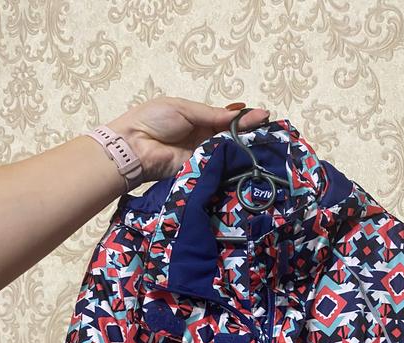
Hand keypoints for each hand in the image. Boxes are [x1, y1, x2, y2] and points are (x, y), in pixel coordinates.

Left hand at [106, 98, 270, 183]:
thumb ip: (212, 115)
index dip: (244, 118)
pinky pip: (219, 166)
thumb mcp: (185, 109)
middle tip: (269, 128)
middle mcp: (203, 139)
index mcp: (198, 120)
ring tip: (264, 140)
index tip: (264, 116)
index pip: (226, 119)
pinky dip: (232, 162)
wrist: (135, 146)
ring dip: (245, 147)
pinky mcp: (200, 172)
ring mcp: (203, 157)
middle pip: (231, 136)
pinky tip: (249, 157)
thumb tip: (240, 112)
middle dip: (249, 132)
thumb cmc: (154, 120)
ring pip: (228, 152)